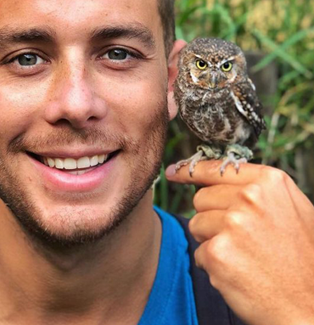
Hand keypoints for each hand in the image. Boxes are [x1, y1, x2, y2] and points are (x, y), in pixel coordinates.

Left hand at [166, 161, 313, 324]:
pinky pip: (199, 252)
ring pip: (196, 225)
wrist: (309, 305)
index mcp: (269, 182)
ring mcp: (233, 224)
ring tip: (245, 256)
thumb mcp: (291, 210)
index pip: (216, 168)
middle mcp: (250, 198)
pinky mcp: (217, 252)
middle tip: (243, 240)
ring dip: (212, 242)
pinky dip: (213, 265)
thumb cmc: (302, 259)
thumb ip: (257, 190)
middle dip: (212, 217)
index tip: (174, 172)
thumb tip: (216, 176)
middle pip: (201, 199)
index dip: (191, 171)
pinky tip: (240, 273)